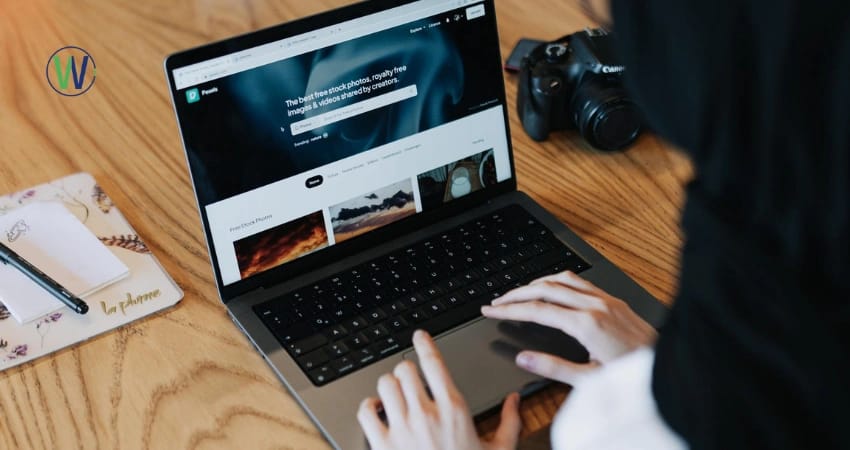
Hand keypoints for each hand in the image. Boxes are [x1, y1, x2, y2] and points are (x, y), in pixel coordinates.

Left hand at [358, 330, 520, 449]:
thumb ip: (510, 422)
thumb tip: (515, 399)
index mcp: (454, 410)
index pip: (434, 363)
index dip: (425, 343)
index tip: (420, 335)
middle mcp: (425, 414)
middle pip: (405, 369)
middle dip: (408, 371)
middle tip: (411, 378)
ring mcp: (401, 429)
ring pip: (385, 384)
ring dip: (389, 386)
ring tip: (396, 394)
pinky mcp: (382, 445)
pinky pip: (366, 410)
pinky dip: (369, 406)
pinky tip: (378, 411)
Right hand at [481, 271, 655, 383]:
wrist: (668, 366)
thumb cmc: (632, 375)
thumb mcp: (590, 380)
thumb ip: (553, 368)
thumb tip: (524, 359)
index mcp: (587, 325)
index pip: (538, 311)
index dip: (510, 309)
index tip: (491, 310)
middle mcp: (595, 305)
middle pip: (545, 289)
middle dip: (516, 293)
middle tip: (496, 300)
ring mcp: (606, 299)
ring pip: (562, 279)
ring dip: (535, 283)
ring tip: (517, 292)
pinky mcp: (614, 299)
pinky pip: (579, 281)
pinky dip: (557, 281)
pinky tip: (551, 287)